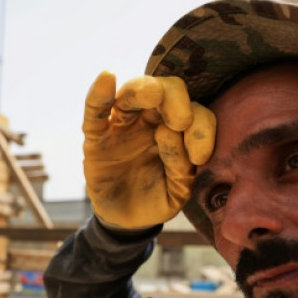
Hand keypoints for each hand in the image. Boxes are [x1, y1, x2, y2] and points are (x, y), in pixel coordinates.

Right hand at [82, 71, 215, 228]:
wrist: (126, 220)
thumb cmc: (157, 199)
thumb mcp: (177, 191)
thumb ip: (181, 168)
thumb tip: (169, 132)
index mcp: (179, 131)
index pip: (196, 114)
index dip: (201, 129)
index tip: (199, 157)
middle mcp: (153, 121)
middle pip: (167, 91)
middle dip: (176, 99)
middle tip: (181, 121)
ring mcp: (123, 126)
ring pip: (132, 95)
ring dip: (142, 89)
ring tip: (151, 94)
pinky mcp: (96, 137)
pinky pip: (95, 111)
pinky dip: (99, 94)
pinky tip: (107, 78)